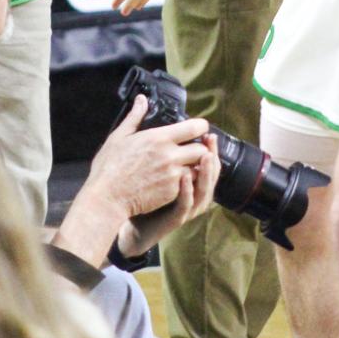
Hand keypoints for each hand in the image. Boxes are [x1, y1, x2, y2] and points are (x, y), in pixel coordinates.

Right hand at [86, 96, 211, 215]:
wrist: (108, 198)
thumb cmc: (109, 167)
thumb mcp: (119, 137)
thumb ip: (134, 117)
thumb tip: (142, 100)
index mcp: (159, 138)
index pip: (195, 127)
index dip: (200, 127)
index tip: (198, 129)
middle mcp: (170, 155)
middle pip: (202, 149)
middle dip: (199, 149)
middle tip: (191, 150)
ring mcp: (173, 175)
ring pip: (198, 169)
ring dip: (194, 167)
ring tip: (184, 166)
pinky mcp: (172, 192)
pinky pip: (187, 185)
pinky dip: (185, 183)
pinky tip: (173, 181)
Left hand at [117, 134, 221, 258]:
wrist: (125, 219)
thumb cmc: (140, 191)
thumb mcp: (153, 168)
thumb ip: (159, 148)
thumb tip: (156, 118)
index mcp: (191, 182)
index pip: (208, 163)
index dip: (211, 148)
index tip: (207, 131)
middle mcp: (193, 195)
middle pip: (211, 175)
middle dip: (213, 156)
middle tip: (210, 140)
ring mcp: (187, 207)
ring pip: (204, 191)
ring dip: (206, 173)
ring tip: (206, 156)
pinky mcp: (176, 217)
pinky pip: (185, 204)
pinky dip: (187, 191)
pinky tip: (185, 177)